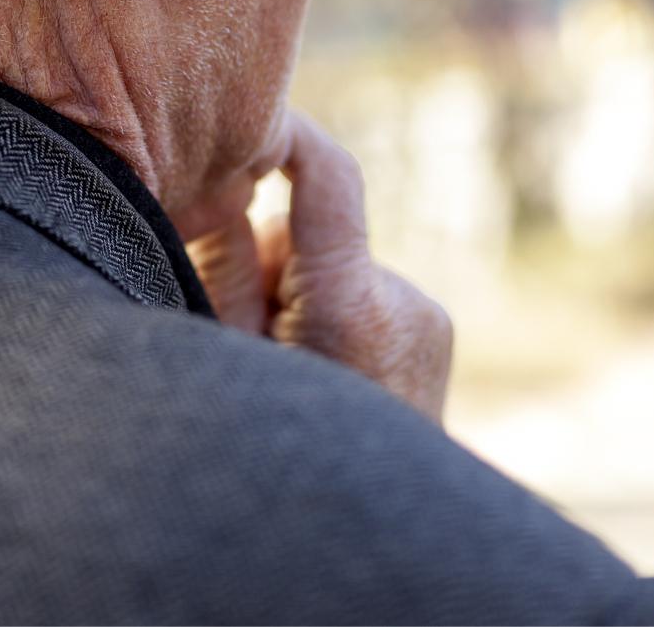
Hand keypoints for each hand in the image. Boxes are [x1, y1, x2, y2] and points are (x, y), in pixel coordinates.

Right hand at [186, 109, 453, 424]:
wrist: (377, 534)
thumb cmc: (277, 449)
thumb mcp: (226, 357)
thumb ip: (220, 267)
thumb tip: (222, 182)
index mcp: (350, 306)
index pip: (329, 174)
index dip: (287, 135)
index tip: (250, 119)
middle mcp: (402, 301)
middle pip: (306, 233)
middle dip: (269, 264)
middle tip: (247, 333)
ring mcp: (427, 319)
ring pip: (331, 267)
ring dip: (301, 299)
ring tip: (291, 369)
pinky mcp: (433, 333)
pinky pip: (361, 296)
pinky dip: (333, 320)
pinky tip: (327, 375)